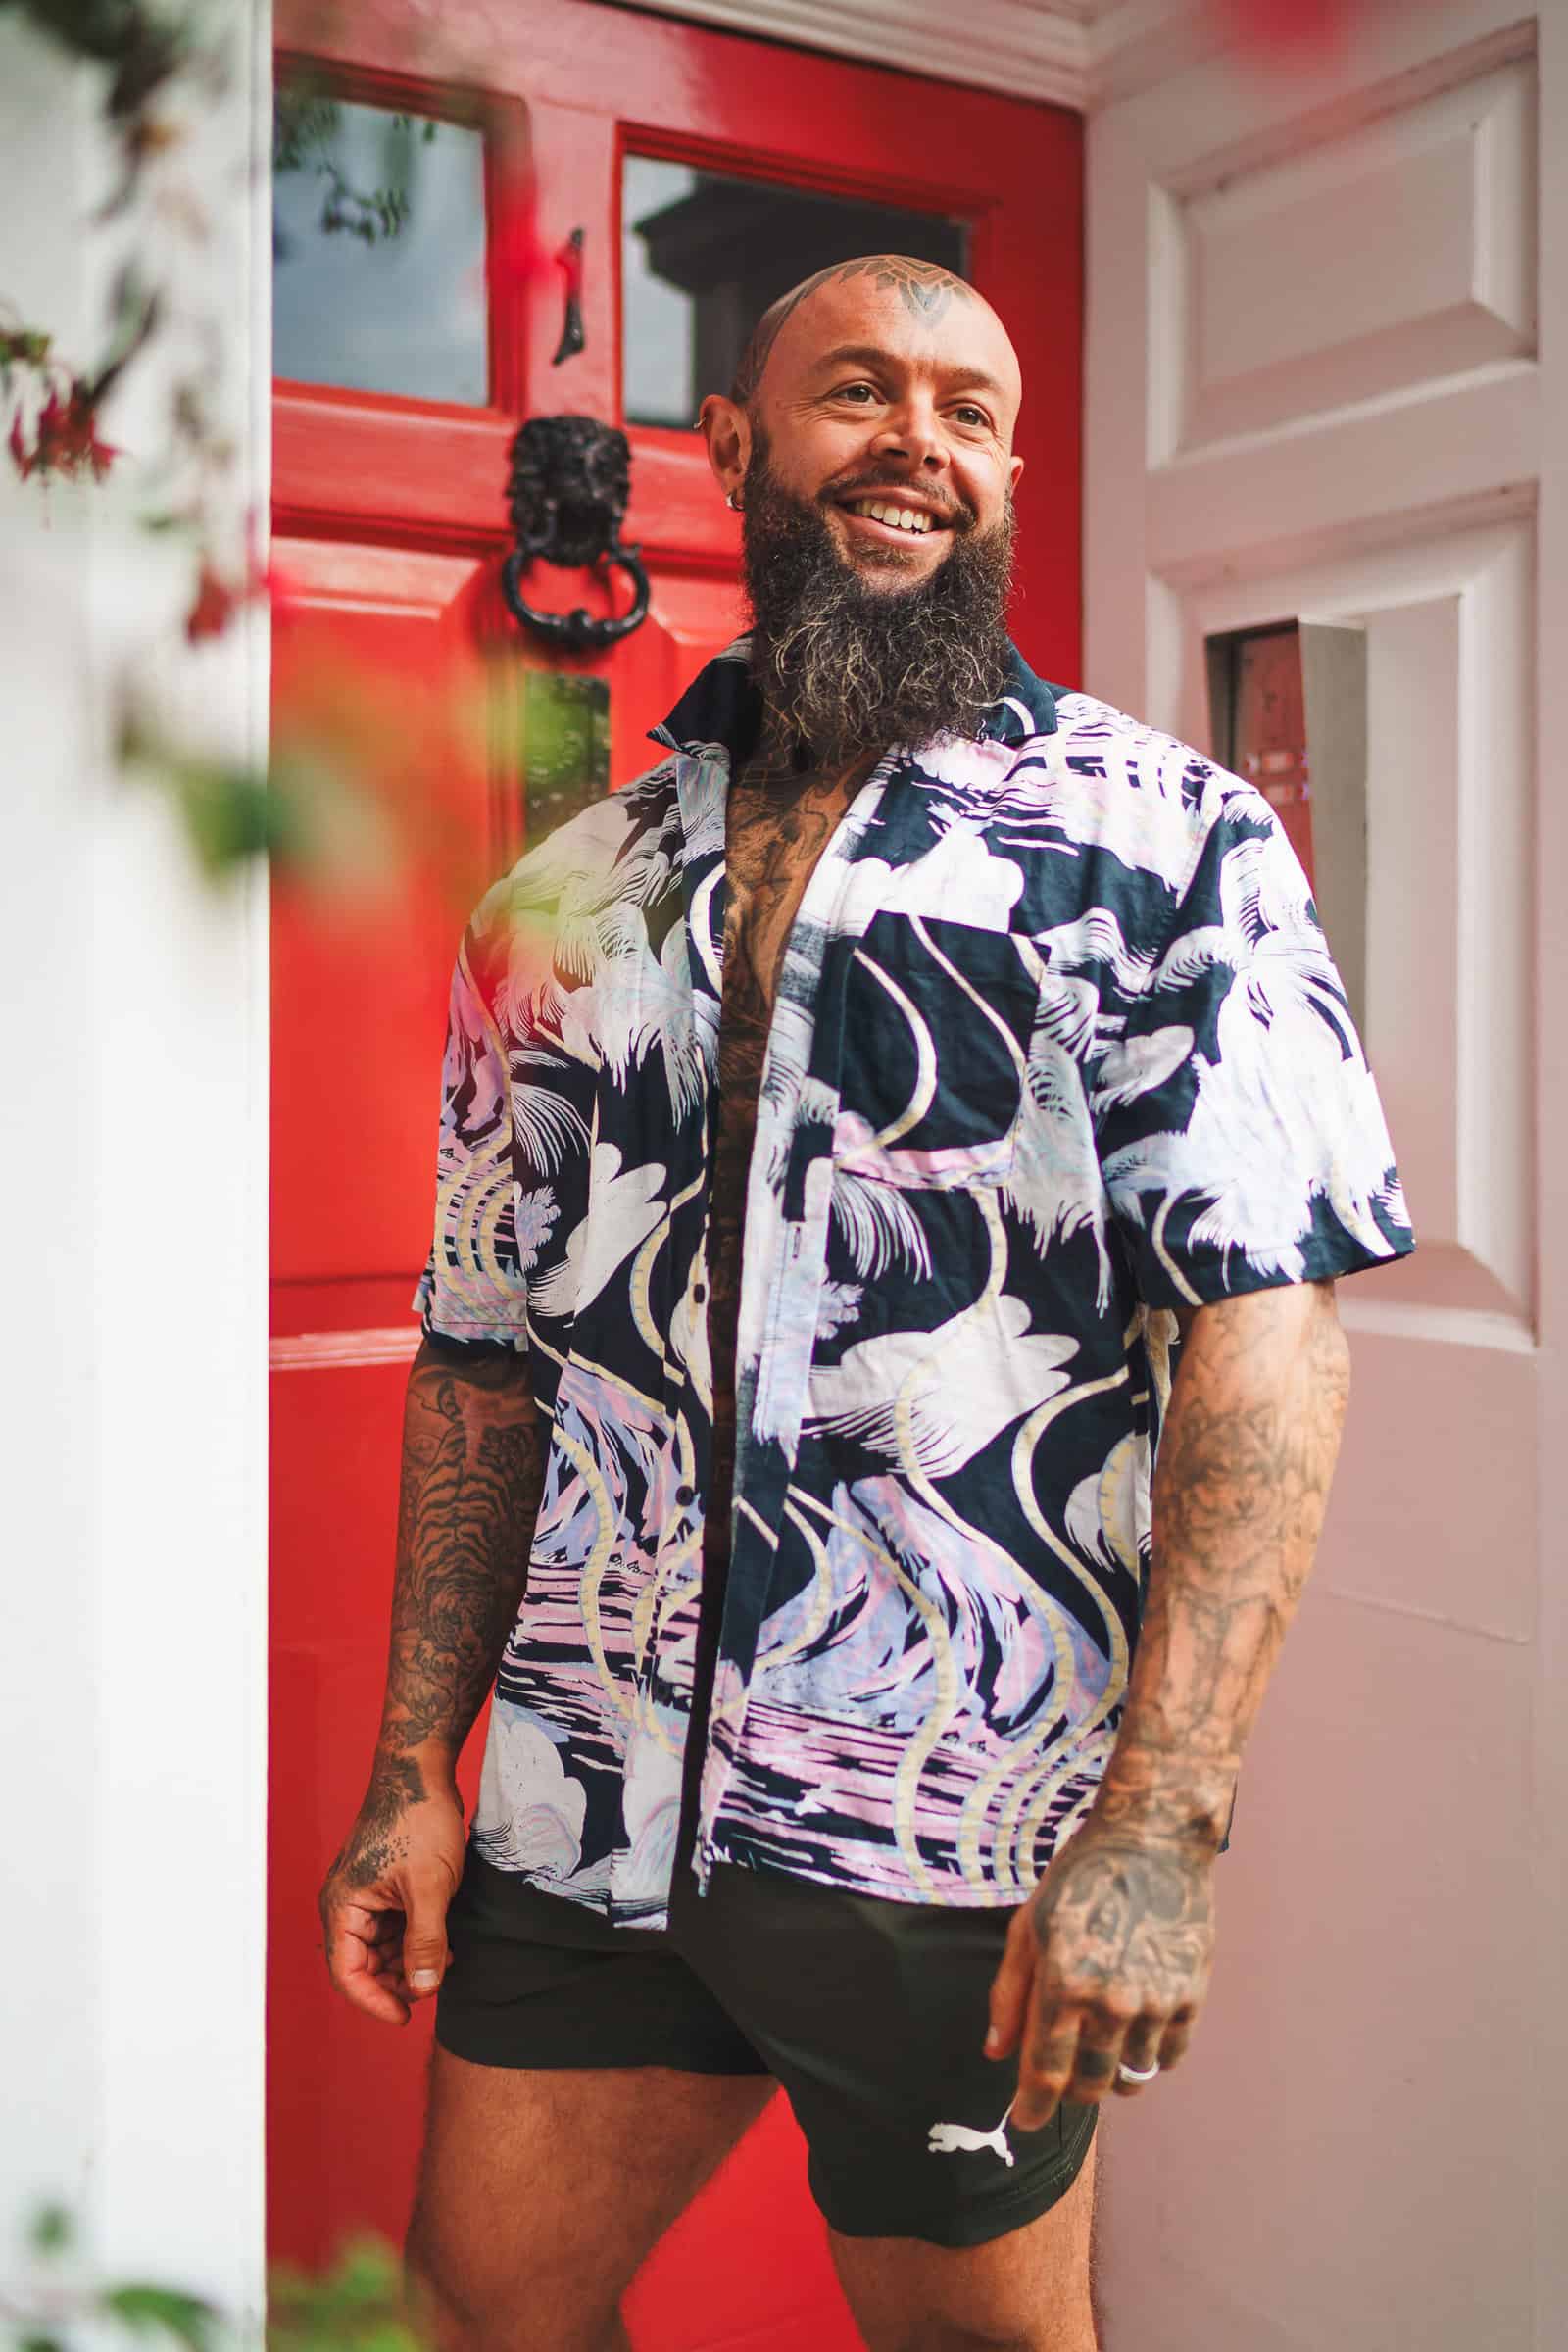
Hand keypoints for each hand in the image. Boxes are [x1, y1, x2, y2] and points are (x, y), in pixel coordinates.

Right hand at [319, 1749, 465, 2025]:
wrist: (421, 1770)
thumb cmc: (419, 1820)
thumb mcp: (430, 1888)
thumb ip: (425, 1942)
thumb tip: (423, 1989)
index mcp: (342, 1907)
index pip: (347, 1974)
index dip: (375, 2001)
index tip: (407, 2016)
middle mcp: (347, 1903)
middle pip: (363, 1964)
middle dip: (398, 1979)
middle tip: (435, 1985)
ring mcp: (366, 1893)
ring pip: (382, 1946)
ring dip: (410, 1959)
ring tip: (447, 1961)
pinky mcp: (385, 1883)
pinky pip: (394, 1924)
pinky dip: (416, 1937)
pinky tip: (445, 1941)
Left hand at [984, 1817, 1215, 2127]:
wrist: (1153, 1842)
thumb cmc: (1081, 1878)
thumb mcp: (1029, 1927)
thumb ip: (1009, 1994)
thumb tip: (995, 2052)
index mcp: (1064, 1982)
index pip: (1046, 2072)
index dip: (1032, 2106)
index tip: (1024, 2121)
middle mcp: (1111, 2001)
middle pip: (1090, 2084)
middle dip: (1071, 2089)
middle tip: (1064, 2072)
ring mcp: (1155, 2001)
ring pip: (1131, 2076)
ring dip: (1112, 2073)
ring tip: (1102, 2044)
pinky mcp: (1191, 1996)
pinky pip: (1169, 2056)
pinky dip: (1150, 2054)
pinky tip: (1137, 2028)